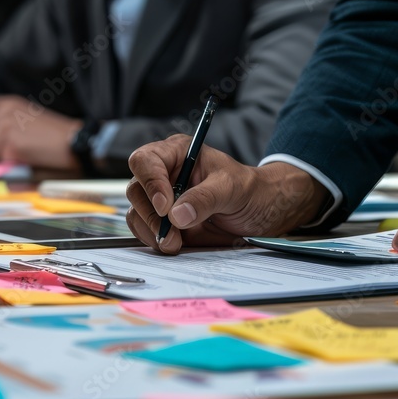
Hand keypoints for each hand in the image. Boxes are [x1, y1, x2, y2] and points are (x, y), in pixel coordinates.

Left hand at [0, 96, 80, 169]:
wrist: (74, 141)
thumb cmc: (56, 135)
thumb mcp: (27, 117)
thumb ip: (5, 123)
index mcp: (7, 103)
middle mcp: (2, 112)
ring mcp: (4, 128)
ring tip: (17, 162)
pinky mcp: (10, 145)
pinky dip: (8, 170)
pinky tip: (24, 164)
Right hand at [125, 135, 328, 254]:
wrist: (261, 213)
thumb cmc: (249, 190)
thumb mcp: (232, 188)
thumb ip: (206, 198)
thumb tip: (176, 215)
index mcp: (177, 154)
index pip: (145, 161)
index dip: (151, 183)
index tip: (165, 208)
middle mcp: (164, 175)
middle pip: (136, 190)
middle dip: (151, 215)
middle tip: (172, 233)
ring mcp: (161, 200)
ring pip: (137, 213)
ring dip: (153, 232)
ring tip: (176, 243)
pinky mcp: (163, 223)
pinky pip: (144, 231)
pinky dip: (155, 241)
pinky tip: (175, 244)